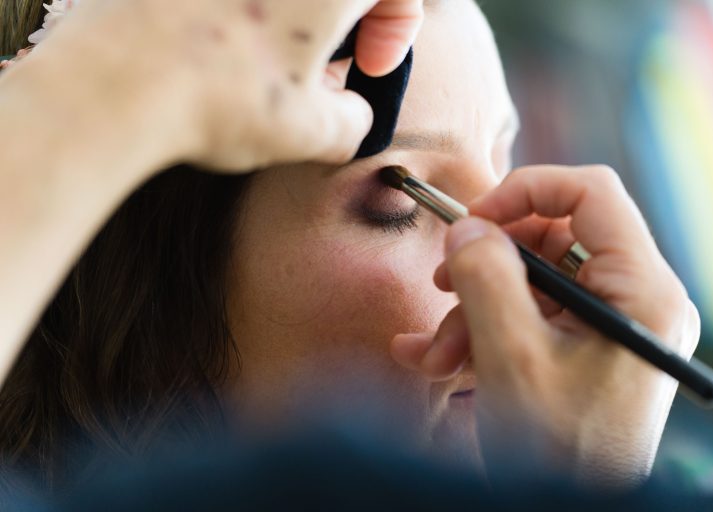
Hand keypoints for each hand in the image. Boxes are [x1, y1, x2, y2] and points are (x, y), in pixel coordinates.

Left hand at [27, 0, 422, 171]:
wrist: (116, 83)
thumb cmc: (218, 96)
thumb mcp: (311, 132)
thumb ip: (354, 122)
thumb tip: (351, 117)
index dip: (397, 28)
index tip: (370, 67)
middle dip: (345, 18)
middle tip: (327, 63)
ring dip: (294, 15)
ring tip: (273, 62)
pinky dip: (245, 11)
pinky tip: (226, 48)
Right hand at [391, 165, 700, 485]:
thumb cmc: (556, 452)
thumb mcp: (511, 358)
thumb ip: (486, 279)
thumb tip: (465, 227)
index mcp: (642, 293)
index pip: (591, 193)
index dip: (525, 191)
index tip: (473, 219)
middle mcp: (634, 302)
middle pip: (553, 238)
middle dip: (487, 264)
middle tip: (441, 284)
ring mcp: (608, 327)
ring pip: (530, 282)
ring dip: (472, 311)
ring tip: (435, 357)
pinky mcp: (582, 350)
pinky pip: (528, 317)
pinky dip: (481, 332)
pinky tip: (435, 363)